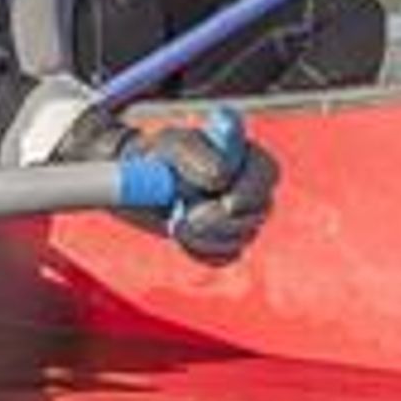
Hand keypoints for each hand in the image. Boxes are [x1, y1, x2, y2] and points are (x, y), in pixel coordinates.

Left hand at [57, 106, 278, 263]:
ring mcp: (240, 214)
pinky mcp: (225, 238)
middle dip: (222, 220)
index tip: (227, 202)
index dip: (252, 190)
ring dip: (205, 234)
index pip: (267, 172)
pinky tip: (181, 234)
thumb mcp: (169, 145)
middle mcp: (248, 184)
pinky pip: (225, 255)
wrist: (133, 184)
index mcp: (242, 154)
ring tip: (174, 221)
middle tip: (185, 218)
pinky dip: (200, 249)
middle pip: (260, 210)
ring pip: (243, 235)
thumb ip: (195, 153)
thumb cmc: (156, 155)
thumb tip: (221, 176)